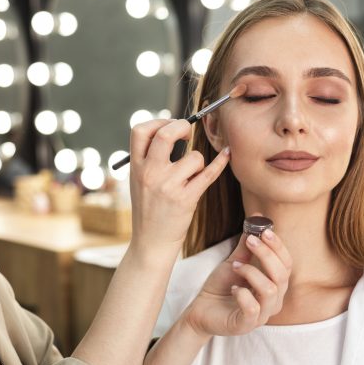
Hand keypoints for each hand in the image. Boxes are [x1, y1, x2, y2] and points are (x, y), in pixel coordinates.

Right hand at [129, 119, 229, 253]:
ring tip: (193, 174)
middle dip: (182, 126)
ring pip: (194, 157)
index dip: (158, 122)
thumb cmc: (149, 209)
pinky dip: (221, 162)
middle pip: (166, 135)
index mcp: (136, 167)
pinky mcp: (186, 199)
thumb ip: (150, 159)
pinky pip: (209, 174)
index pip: (140, 131)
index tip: (170, 126)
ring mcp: (168, 186)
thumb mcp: (139, 182)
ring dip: (199, 161)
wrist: (151, 243)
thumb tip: (173, 131)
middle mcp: (150, 174)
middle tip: (188, 132)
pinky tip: (227, 154)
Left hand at [183, 227, 291, 336]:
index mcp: (275, 284)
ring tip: (235, 266)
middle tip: (250, 241)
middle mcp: (274, 300)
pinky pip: (253, 308)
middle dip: (266, 254)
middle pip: (282, 275)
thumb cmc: (222, 286)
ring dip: (252, 272)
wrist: (201, 308)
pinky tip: (233, 288)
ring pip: (270, 290)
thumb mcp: (235, 261)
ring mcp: (262, 314)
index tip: (264, 230)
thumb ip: (248, 244)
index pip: (287, 263)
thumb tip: (257, 218)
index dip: (278, 246)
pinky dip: (243, 294)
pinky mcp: (247, 325)